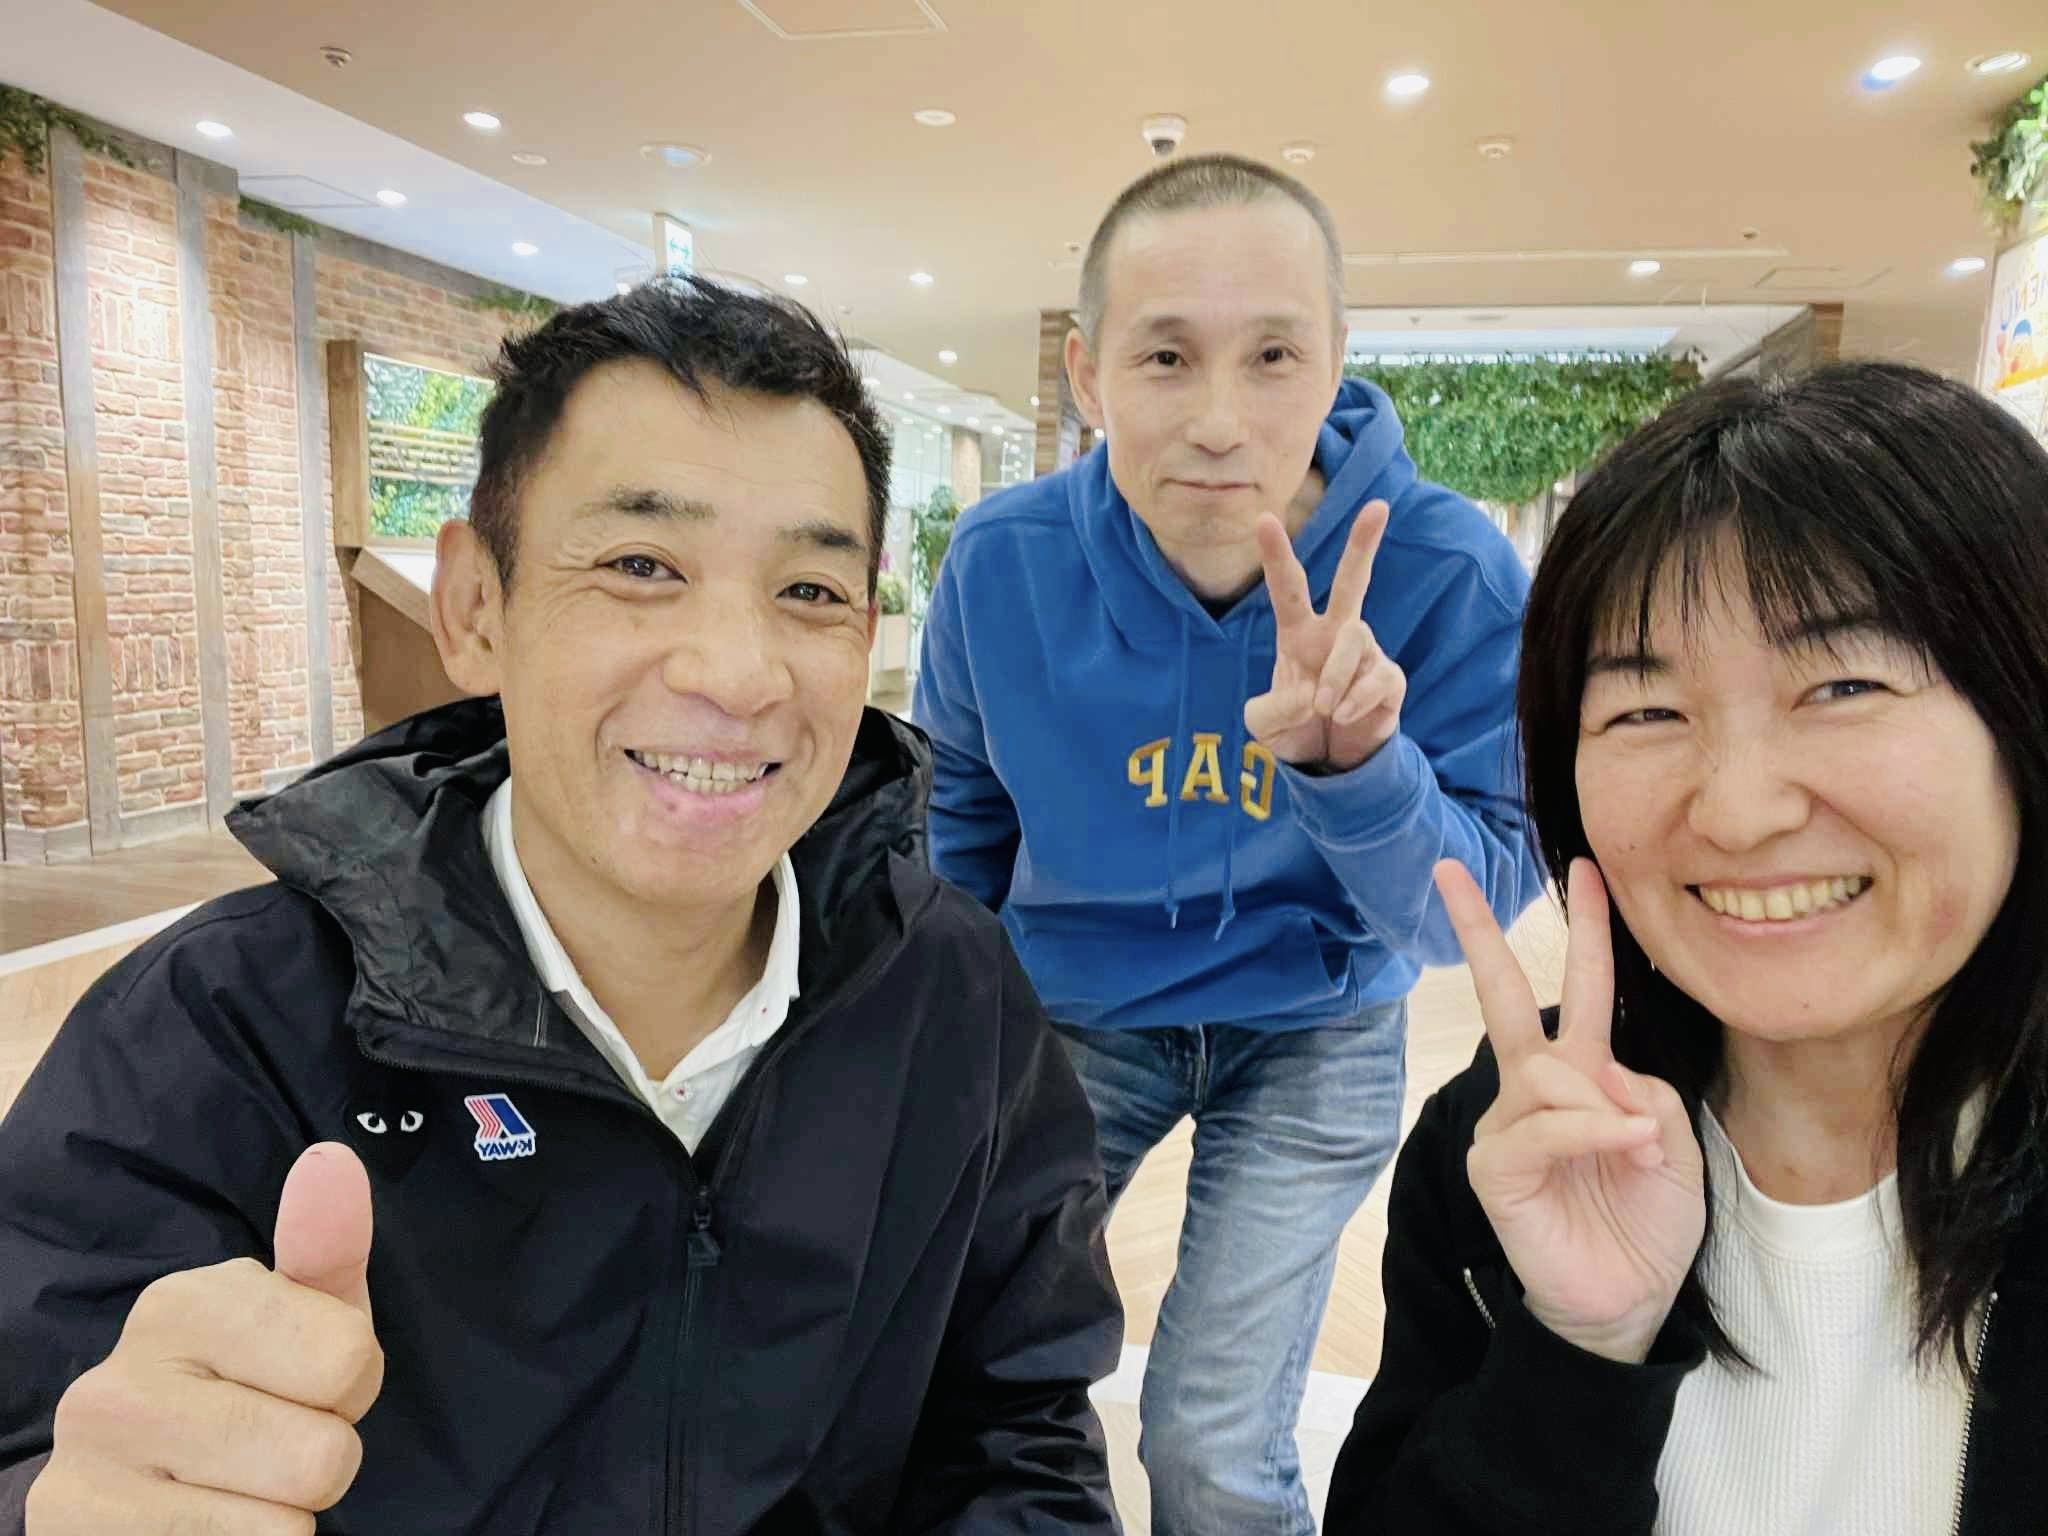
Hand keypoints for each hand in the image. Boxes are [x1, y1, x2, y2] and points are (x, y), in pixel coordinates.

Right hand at [27, 1144, 383, 1533]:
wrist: (140, 1492)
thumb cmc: (251, 1386)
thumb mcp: (307, 1313)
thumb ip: (327, 1246)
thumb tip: (331, 1161)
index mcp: (180, 1305)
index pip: (350, 1361)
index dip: (353, 1386)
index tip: (307, 1382)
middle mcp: (116, 1389)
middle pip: (323, 1457)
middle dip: (322, 1461)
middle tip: (272, 1447)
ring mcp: (87, 1481)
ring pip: (283, 1529)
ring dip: (285, 1520)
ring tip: (238, 1489)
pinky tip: (206, 1529)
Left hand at [1244, 500, 1405, 771]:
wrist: (1329, 760)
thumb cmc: (1294, 727)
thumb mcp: (1264, 726)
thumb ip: (1270, 713)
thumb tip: (1304, 698)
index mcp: (1297, 633)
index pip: (1287, 588)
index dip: (1277, 555)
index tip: (1264, 519)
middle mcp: (1334, 634)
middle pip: (1351, 581)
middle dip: (1364, 545)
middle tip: (1379, 507)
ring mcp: (1365, 653)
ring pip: (1356, 638)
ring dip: (1335, 676)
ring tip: (1323, 708)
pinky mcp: (1389, 678)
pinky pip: (1377, 676)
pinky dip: (1356, 699)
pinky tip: (1344, 715)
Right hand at [1439, 858, 1704, 1364]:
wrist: (1628, 1301)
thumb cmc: (1647, 1223)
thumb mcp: (1676, 1147)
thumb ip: (1646, 1095)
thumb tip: (1599, 1077)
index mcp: (1583, 1075)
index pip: (1578, 989)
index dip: (1586, 929)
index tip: (1583, 866)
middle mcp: (1536, 1088)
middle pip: (1504, 996)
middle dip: (1478, 932)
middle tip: (1448, 871)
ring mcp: (1508, 1125)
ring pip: (1549, 1074)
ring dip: (1605, 1109)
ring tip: (1638, 1152)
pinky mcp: (1494, 1165)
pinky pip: (1542, 1126)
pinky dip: (1591, 1134)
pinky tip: (1623, 1151)